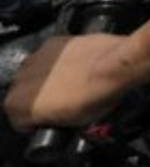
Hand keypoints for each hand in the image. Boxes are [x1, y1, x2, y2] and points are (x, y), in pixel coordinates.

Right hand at [4, 35, 130, 130]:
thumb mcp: (71, 123)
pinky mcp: (51, 42)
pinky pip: (47, 57)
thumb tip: (53, 117)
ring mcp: (34, 58)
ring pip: (31, 74)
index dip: (35, 123)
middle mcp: (20, 81)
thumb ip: (51, 119)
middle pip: (21, 95)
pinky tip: (72, 64)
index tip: (49, 121)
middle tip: (57, 101)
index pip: (19, 120)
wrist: (114, 66)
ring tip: (65, 81)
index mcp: (19, 106)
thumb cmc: (94, 99)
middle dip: (36, 99)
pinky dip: (55, 61)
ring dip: (42, 79)